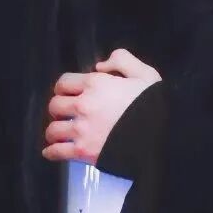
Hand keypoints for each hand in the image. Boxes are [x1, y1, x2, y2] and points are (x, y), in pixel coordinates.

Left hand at [42, 48, 161, 165]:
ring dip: (55, 130)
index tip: (68, 92)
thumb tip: (99, 67)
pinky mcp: (83, 152)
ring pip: (52, 129)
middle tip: (65, 111)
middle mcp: (83, 105)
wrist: (161, 135)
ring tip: (60, 131)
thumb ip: (121, 60)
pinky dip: (52, 151)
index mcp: (95, 84)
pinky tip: (52, 151)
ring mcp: (81, 130)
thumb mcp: (143, 72)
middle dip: (59, 107)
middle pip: (54, 105)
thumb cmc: (153, 103)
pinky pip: (57, 152)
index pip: (64, 82)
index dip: (64, 87)